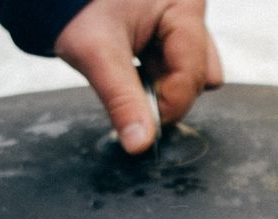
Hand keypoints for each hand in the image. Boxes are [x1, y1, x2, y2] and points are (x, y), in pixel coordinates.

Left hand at [55, 0, 223, 154]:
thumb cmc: (77, 8)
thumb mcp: (98, 54)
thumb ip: (122, 100)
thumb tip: (140, 144)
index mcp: (183, 7)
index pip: (192, 73)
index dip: (168, 104)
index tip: (142, 120)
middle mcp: (191, 12)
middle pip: (200, 76)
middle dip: (168, 92)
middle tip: (132, 84)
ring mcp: (185, 23)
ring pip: (195, 74)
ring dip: (165, 85)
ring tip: (133, 71)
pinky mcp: (175, 33)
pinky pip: (181, 67)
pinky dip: (159, 75)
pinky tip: (136, 66)